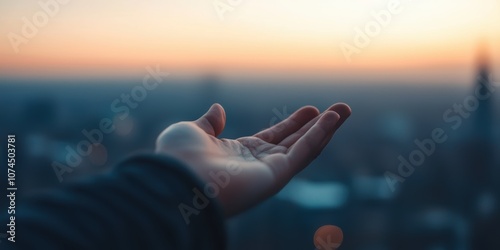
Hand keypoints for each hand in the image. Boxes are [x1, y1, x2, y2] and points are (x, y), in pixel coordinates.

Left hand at [156, 103, 350, 215]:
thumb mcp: (191, 131)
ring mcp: (268, 172)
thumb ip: (209, 122)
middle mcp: (257, 164)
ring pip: (305, 147)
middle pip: (295, 142)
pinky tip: (333, 118)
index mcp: (238, 154)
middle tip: (340, 110)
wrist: (177, 179)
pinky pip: (303, 152)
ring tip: (344, 109)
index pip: (273, 137)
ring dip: (327, 129)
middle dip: (318, 126)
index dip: (293, 123)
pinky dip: (320, 134)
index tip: (310, 110)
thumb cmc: (178, 158)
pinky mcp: (276, 176)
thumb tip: (218, 109)